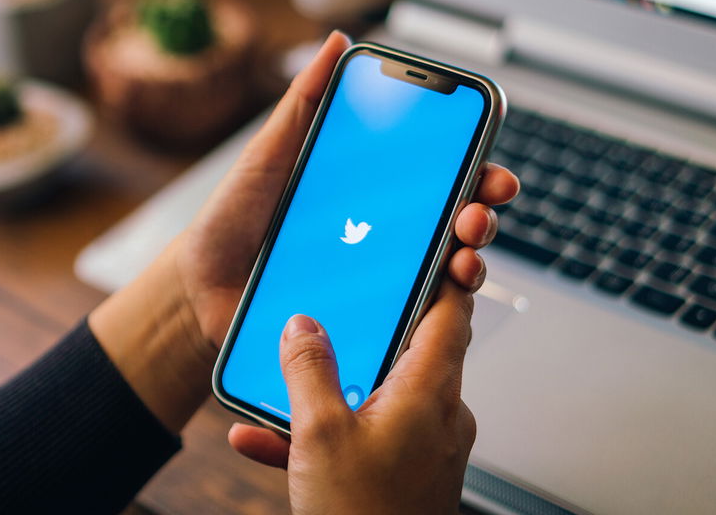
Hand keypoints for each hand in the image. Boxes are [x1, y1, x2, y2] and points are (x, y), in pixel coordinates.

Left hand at [90, 32, 517, 433]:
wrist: (197, 285)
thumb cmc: (234, 216)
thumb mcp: (269, 152)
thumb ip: (305, 101)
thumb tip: (339, 41)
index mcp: (367, 190)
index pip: (437, 177)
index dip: (474, 171)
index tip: (490, 168)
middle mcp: (381, 234)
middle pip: (453, 224)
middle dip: (481, 216)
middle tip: (477, 213)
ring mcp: (375, 279)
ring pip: (442, 274)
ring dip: (469, 264)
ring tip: (461, 259)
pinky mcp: (360, 321)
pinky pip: (406, 322)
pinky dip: (431, 315)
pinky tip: (434, 304)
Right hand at [229, 287, 478, 514]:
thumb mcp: (319, 434)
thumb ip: (309, 370)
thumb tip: (302, 324)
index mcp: (430, 393)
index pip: (451, 313)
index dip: (445, 273)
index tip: (436, 240)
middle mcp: (439, 416)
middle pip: (410, 349)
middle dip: (365, 330)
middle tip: (335, 303)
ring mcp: (425, 448)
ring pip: (376, 395)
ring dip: (328, 388)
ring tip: (279, 386)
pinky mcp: (405, 475)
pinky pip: (363, 436)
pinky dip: (322, 432)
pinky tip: (264, 439)